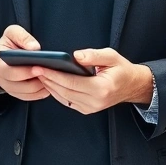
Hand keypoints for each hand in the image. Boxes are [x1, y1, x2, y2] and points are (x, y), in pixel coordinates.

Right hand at [0, 25, 49, 101]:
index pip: (11, 73)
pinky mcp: (20, 94)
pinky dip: (43, 91)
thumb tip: (35, 48)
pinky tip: (51, 82)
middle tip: (52, 73)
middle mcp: (3, 81)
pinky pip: (33, 97)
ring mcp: (12, 90)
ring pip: (30, 93)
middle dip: (38, 80)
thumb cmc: (8, 44)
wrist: (3, 57)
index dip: (25, 72)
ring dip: (42, 87)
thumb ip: (22, 37)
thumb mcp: (11, 33)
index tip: (39, 67)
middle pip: (22, 87)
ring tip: (53, 77)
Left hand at [33, 48, 152, 114]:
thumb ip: (94, 55)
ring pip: (64, 97)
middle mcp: (95, 101)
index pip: (72, 82)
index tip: (41, 67)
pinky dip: (56, 92)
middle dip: (48, 79)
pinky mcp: (87, 109)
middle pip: (65, 91)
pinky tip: (49, 82)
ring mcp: (91, 108)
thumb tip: (76, 55)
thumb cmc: (121, 69)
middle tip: (34, 68)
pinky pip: (67, 101)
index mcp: (101, 88)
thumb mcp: (111, 56)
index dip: (54, 75)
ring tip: (38, 74)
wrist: (131, 86)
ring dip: (49, 86)